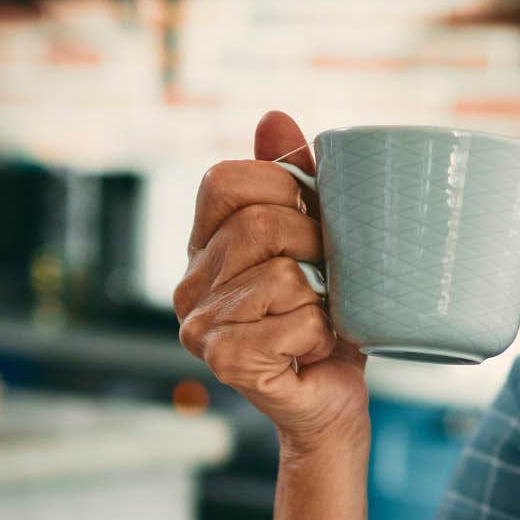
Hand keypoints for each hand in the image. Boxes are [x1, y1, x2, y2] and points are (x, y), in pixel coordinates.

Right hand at [176, 111, 367, 452]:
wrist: (330, 401)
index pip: (225, 181)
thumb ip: (296, 180)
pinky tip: (314, 348)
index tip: (313, 219)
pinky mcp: (224, 361)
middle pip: (259, 227)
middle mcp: (188, 283)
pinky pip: (295, 322)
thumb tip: (273, 117)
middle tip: (331, 276)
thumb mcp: (320, 240)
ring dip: (324, 298)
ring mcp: (198, 325)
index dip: (282, 190)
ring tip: (320, 316)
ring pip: (282, 277)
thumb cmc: (327, 319)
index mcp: (204, 245)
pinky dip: (323, 333)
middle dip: (316, 246)